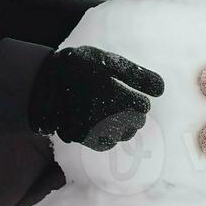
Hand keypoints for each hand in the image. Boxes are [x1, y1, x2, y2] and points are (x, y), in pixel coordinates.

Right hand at [28, 45, 164, 150]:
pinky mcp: (79, 136)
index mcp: (108, 89)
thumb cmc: (82, 66)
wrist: (44, 81)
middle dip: (135, 114)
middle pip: (135, 122)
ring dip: (125, 126)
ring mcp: (87, 125)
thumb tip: (161, 91)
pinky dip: (110, 137)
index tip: (134, 96)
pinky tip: (105, 125)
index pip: (141, 106)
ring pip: (123, 135)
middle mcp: (98, 110)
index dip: (141, 101)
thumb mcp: (108, 61)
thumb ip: (136, 75)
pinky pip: (105, 144)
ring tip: (115, 114)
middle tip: (126, 105)